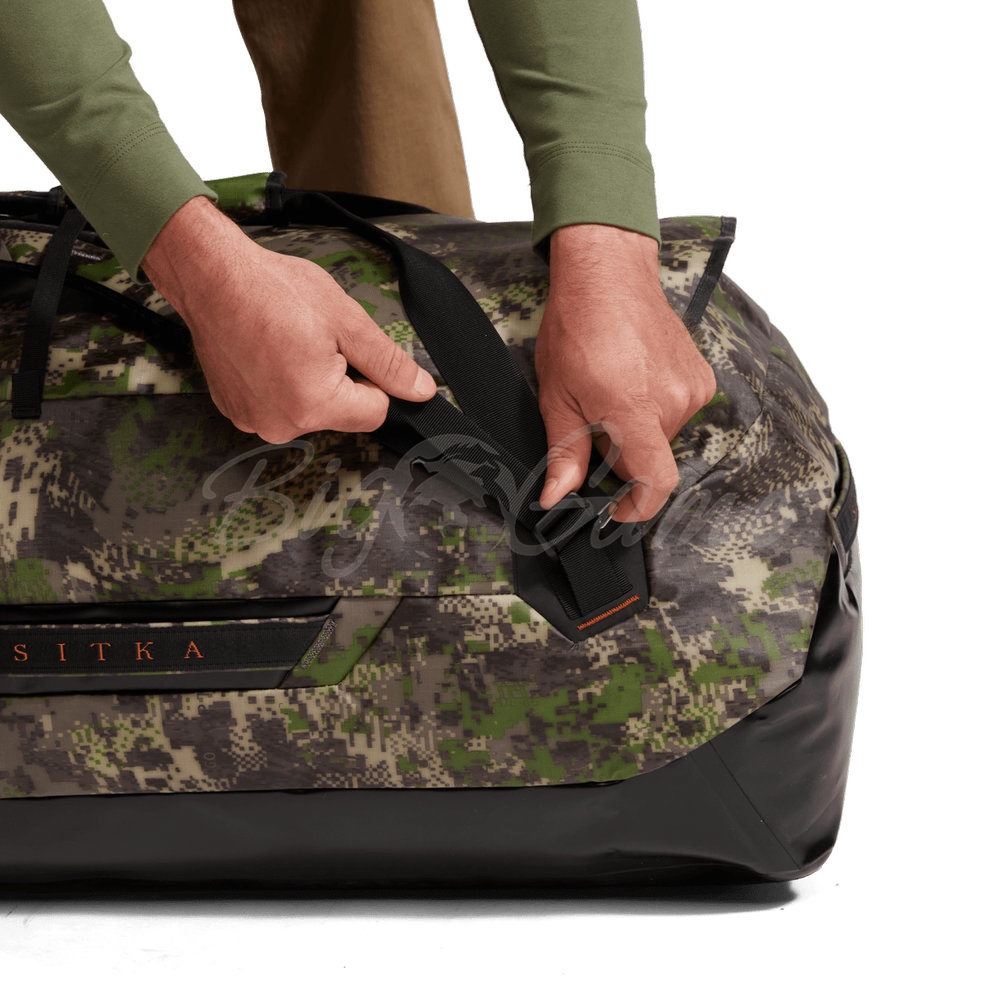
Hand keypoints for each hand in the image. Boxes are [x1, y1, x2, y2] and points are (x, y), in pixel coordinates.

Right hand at [142, 197, 435, 441]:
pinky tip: (266, 352)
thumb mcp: (347, 320)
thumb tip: (420, 390)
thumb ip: (388, 363)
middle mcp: (282, 423)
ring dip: (307, 382)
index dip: (372, 380)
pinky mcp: (236, 411)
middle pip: (340, 414)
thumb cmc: (272, 290)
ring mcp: (254, 420)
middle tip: (312, 340)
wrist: (210, 275)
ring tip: (285, 343)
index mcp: (314, 405)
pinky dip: (279, 383)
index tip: (348, 350)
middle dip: (338, 380)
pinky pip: (278, 405)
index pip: (375, 413)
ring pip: (309, 410)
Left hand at [535, 224, 715, 521]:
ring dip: (636, 431)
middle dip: (619, 457)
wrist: (609, 273)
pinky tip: (631, 381)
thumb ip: (564, 453)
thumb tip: (556, 498)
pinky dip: (652, 411)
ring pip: (662, 437)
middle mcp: (672, 401)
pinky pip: (676, 413)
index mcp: (633, 410)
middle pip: (649, 460)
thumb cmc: (577, 327)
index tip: (614, 511)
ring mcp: (692, 387)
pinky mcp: (702, 376)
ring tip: (609, 394)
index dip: (636, 508)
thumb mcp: (557, 396)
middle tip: (591, 427)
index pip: (655, 482)